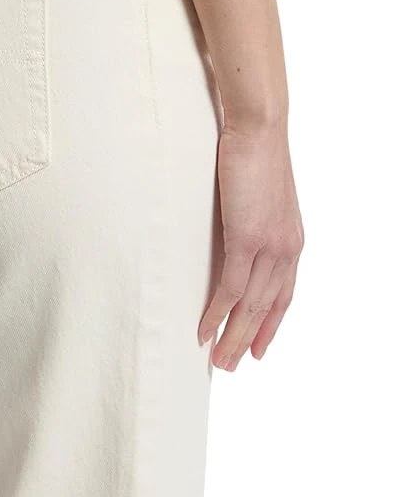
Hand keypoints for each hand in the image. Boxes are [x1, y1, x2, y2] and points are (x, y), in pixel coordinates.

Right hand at [198, 121, 303, 369]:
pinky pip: (232, 288)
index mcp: (291, 241)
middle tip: (230, 367)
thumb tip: (233, 238)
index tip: (257, 349)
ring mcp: (270, 246)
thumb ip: (252, 224)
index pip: (284, 295)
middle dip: (247, 340)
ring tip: (217, 361)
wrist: (258, 129)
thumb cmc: (253, 155)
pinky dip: (217, 313)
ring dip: (231, 336)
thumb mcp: (258, 198)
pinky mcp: (248, 239)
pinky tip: (205, 331)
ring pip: (251, 306)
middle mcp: (287, 250)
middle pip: (267, 308)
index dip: (270, 326)